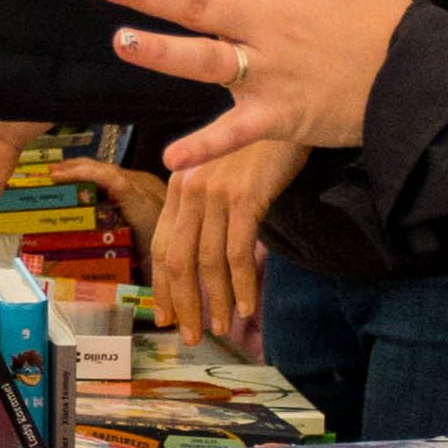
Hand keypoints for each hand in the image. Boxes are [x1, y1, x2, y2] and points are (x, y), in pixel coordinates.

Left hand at [94, 0, 410, 164]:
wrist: (417, 74)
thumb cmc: (379, 12)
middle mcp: (264, 23)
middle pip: (197, 3)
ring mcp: (270, 71)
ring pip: (206, 60)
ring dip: (162, 53)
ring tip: (120, 43)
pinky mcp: (280, 116)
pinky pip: (236, 133)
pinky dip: (206, 147)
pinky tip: (171, 158)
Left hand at [154, 138, 305, 355]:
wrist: (285, 113)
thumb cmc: (256, 149)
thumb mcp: (221, 176)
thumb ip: (207, 210)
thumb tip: (203, 260)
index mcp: (178, 186)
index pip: (164, 247)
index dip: (162, 287)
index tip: (166, 316)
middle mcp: (188, 189)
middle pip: (178, 260)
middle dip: (183, 303)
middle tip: (190, 334)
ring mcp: (215, 194)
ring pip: (207, 263)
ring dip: (216, 302)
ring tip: (224, 326)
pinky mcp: (244, 197)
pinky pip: (237, 253)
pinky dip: (241, 285)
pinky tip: (248, 304)